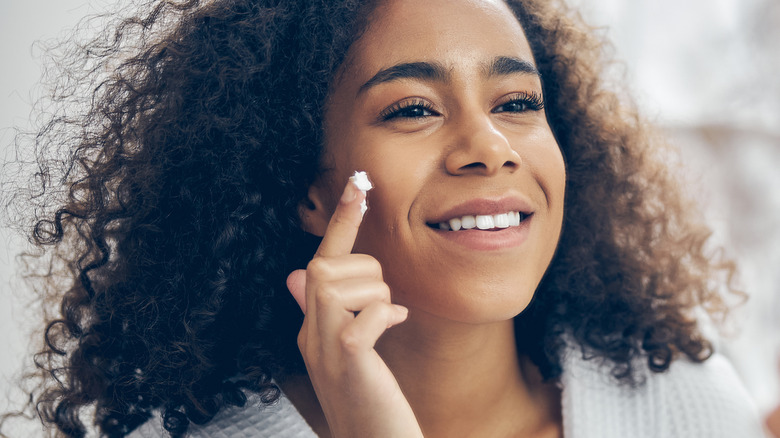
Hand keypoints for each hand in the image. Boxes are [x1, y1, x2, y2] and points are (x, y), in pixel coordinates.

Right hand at [287, 179, 423, 437]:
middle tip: (382, 311)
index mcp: (311, 325)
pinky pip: (368, 312)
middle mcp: (309, 332)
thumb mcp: (345, 351)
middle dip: (369, 276)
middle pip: (331, 266)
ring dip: (380, 299)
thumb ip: (325, 311)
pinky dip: (386, 316)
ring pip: (351, 284)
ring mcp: (323, 346)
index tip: (357, 183)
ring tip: (385, 328)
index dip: (339, 220)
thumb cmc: (370, 400)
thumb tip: (298, 274)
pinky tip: (394, 330)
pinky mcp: (346, 358)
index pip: (320, 261)